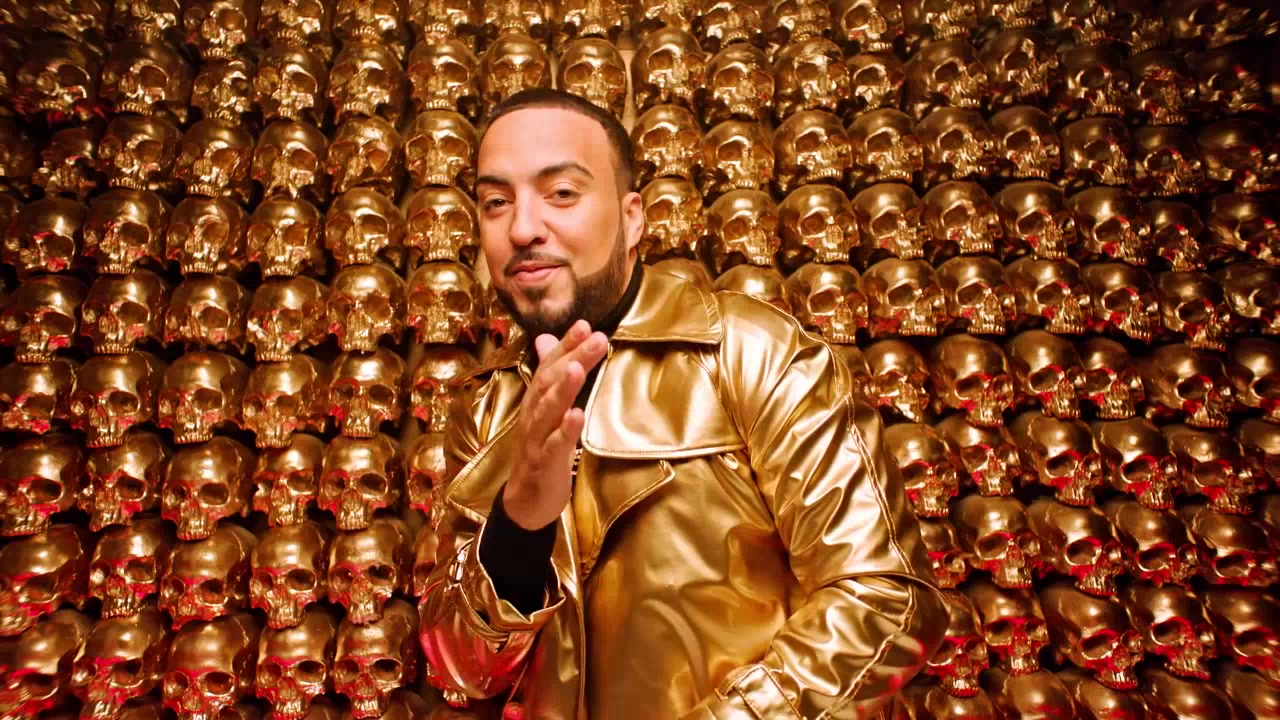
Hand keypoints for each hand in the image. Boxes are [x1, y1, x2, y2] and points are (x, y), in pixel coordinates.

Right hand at [502, 319, 608, 529]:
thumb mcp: (545, 411)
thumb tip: (545, 338)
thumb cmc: (540, 452)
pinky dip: (565, 430)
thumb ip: (548, 376)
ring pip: (547, 410)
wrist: (525, 502)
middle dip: (571, 358)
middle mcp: (533, 416)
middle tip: (596, 337)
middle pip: (549, 383)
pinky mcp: (543, 464)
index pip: (548, 367)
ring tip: (578, 368)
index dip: (566, 345)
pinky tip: (578, 415)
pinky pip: (554, 445)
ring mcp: (536, 440)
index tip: (585, 324)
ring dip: (563, 389)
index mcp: (535, 402)